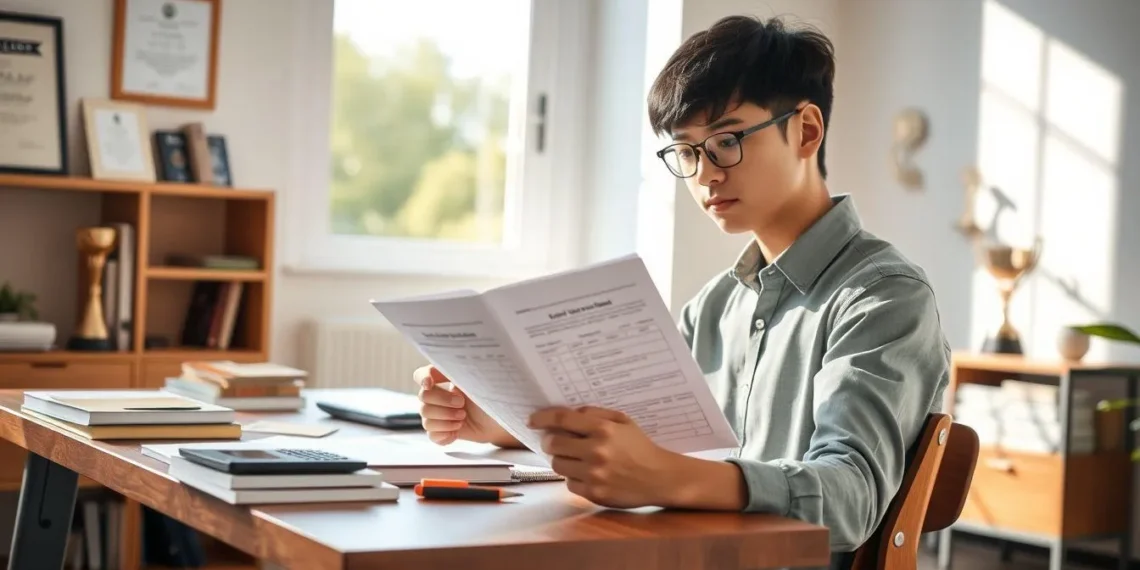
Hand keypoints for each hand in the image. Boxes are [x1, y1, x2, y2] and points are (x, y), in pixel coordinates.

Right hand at [414, 365, 521, 447]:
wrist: (502, 421)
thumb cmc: (493, 396)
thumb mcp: (480, 380)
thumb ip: (463, 370)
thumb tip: (448, 362)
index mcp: (444, 379)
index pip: (421, 374)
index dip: (422, 378)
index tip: (430, 384)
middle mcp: (437, 396)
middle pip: (423, 398)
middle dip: (443, 402)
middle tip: (462, 405)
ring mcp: (438, 414)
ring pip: (426, 419)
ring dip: (446, 420)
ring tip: (463, 418)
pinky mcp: (442, 431)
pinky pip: (432, 435)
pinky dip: (445, 434)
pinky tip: (457, 431)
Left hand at [528, 406, 675, 507]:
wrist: (660, 477)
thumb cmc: (640, 446)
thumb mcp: (623, 421)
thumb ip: (596, 413)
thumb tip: (569, 413)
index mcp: (603, 430)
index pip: (562, 420)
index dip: (543, 418)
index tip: (532, 419)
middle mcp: (596, 452)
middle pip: (553, 444)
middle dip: (549, 441)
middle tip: (553, 441)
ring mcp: (594, 475)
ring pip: (558, 465)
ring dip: (561, 459)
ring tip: (574, 457)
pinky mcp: (594, 494)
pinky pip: (569, 484)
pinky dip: (573, 478)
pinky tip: (586, 473)